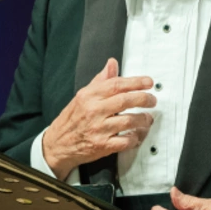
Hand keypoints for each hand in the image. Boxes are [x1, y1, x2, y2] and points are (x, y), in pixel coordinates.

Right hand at [41, 58, 155, 177]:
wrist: (58, 144)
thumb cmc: (72, 119)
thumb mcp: (83, 96)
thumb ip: (100, 80)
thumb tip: (112, 64)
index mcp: (89, 96)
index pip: (116, 84)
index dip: (136, 82)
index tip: (148, 82)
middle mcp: (93, 111)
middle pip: (125, 101)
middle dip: (144, 99)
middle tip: (152, 100)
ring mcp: (98, 129)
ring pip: (129, 121)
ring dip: (143, 119)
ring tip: (147, 118)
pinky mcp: (102, 146)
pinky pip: (125, 141)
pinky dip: (135, 138)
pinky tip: (137, 134)